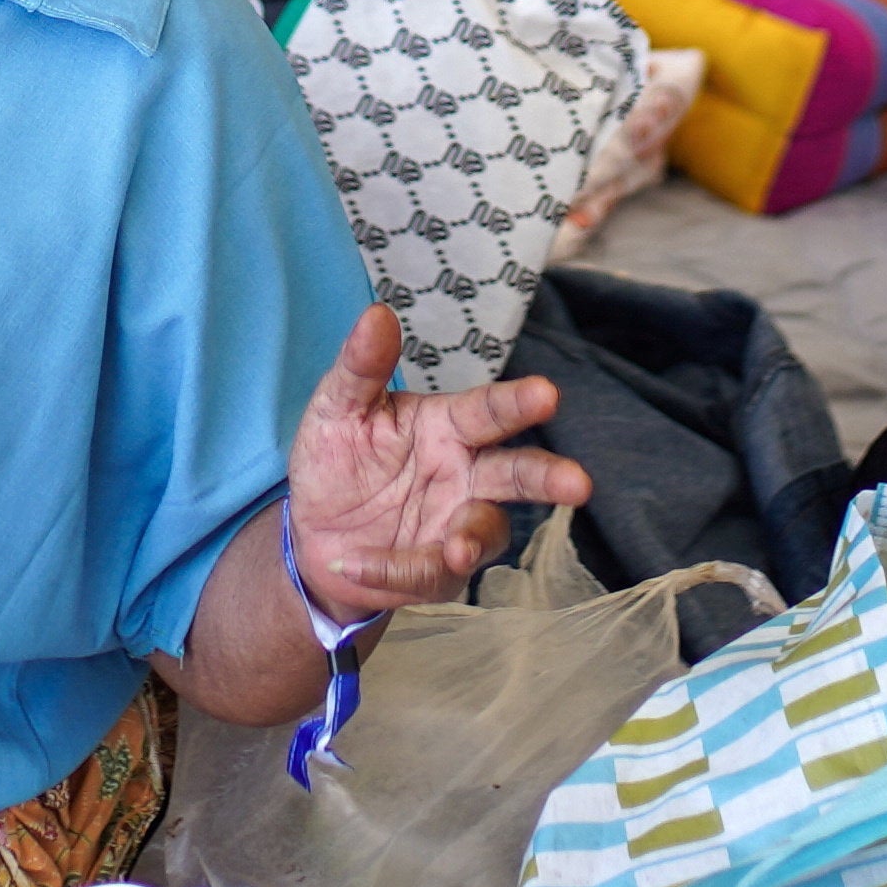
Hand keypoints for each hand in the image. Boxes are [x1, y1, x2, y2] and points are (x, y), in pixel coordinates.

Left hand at [279, 303, 583, 617]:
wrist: (309, 535)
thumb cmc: (335, 462)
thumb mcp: (335, 409)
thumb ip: (360, 367)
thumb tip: (376, 313)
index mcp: (446, 426)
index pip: (489, 410)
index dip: (519, 403)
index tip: (548, 394)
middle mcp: (465, 473)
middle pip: (518, 472)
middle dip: (548, 477)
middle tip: (577, 483)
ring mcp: (457, 523)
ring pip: (489, 531)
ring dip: (475, 540)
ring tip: (456, 552)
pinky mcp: (441, 570)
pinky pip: (432, 573)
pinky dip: (395, 572)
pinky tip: (355, 564)